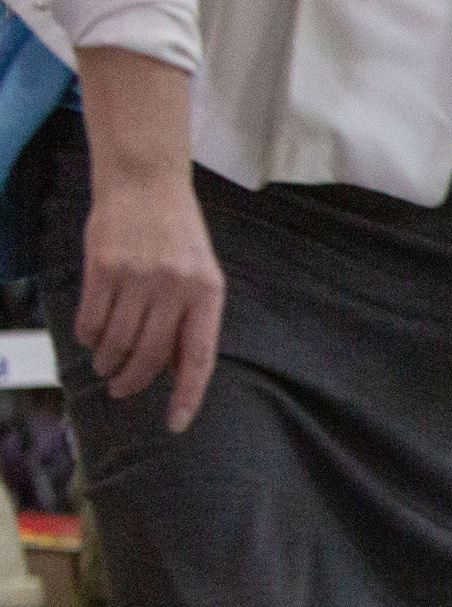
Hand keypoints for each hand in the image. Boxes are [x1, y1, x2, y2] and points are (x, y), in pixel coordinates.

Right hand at [78, 177, 223, 431]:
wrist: (145, 182)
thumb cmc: (177, 237)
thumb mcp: (202, 276)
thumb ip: (192, 320)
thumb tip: (174, 371)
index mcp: (207, 294)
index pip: (199, 357)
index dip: (188, 395)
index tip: (176, 423)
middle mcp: (174, 287)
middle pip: (150, 355)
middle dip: (133, 381)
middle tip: (121, 390)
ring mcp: (137, 276)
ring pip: (117, 340)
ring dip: (108, 362)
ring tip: (105, 367)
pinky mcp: (103, 266)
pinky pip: (91, 317)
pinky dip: (88, 336)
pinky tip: (90, 339)